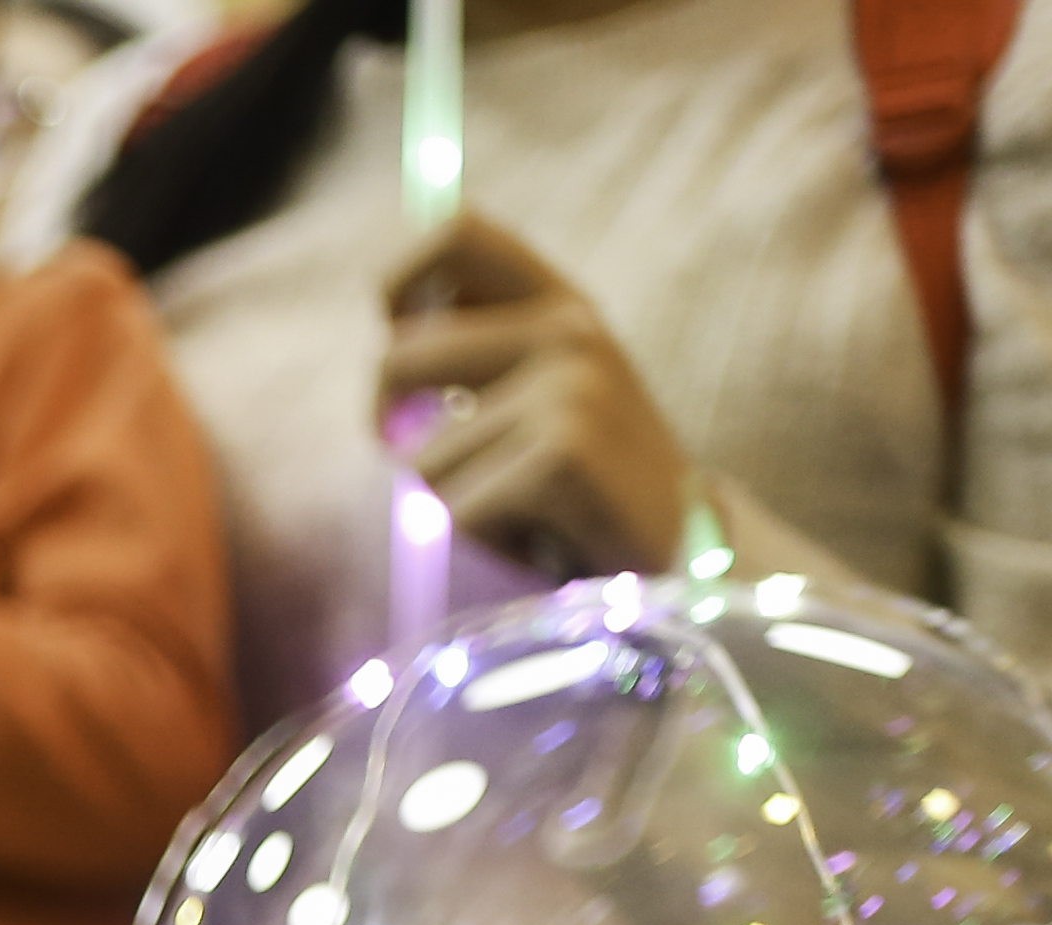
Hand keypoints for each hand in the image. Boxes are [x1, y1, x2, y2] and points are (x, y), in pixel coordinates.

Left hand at [379, 215, 697, 576]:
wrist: (684, 544)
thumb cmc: (588, 476)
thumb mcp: (546, 390)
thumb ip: (480, 352)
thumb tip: (386, 340)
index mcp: (559, 302)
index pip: (455, 235)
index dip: (397, 282)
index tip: (392, 336)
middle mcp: (567, 329)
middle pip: (394, 359)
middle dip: (387, 427)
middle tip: (443, 466)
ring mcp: (569, 386)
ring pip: (420, 458)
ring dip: (456, 500)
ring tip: (530, 501)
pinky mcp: (562, 452)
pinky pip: (456, 510)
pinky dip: (487, 537)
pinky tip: (547, 530)